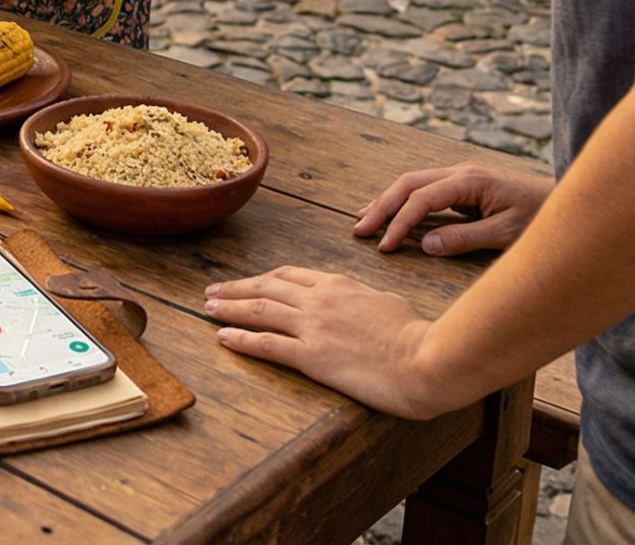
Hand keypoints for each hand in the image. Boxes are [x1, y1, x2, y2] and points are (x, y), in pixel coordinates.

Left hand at [203, 267, 460, 419]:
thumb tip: (354, 301)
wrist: (427, 359)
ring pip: (259, 310)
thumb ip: (362, 298)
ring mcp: (313, 326)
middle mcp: (319, 299)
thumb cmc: (417, 335)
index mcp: (338, 284)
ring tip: (207, 307)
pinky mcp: (312, 356)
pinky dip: (240, 339)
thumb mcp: (387, 302)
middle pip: (266, 288)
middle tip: (212, 290)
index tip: (247, 283)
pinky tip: (222, 337)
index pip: (290, 276)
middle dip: (236, 288)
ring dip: (229, 308)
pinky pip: (266, 344)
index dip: (263, 279)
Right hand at [353, 163, 555, 256]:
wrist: (564, 200)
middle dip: (381, 206)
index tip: (384, 247)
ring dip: (387, 201)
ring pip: (412, 183)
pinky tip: (389, 211)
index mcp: (469, 180)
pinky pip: (423, 189)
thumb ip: (465, 238)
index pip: (421, 199)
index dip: (399, 222)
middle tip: (359, 231)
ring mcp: (460, 176)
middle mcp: (460, 172)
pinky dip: (402, 201)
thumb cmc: (540, 217)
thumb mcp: (506, 233)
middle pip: (408, 184)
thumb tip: (424, 244)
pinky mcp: (462, 185)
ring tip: (363, 220)